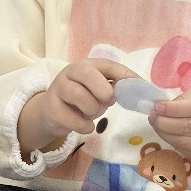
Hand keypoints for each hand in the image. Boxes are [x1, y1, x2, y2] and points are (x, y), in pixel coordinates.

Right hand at [18, 58, 136, 154]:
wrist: (52, 112)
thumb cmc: (81, 100)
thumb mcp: (99, 91)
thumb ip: (115, 88)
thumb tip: (136, 88)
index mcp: (87, 65)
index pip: (109, 65)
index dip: (125, 75)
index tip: (138, 86)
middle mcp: (71, 72)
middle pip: (88, 74)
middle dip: (103, 91)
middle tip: (108, 102)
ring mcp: (59, 88)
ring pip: (79, 95)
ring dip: (92, 109)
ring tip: (92, 113)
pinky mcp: (51, 107)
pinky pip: (72, 118)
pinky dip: (84, 126)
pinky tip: (85, 126)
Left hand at [151, 88, 190, 165]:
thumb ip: (186, 99)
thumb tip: (162, 108)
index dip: (173, 109)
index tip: (157, 107)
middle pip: (189, 127)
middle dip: (165, 122)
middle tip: (153, 117)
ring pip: (186, 142)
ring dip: (165, 134)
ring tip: (156, 125)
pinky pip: (187, 151)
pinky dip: (172, 142)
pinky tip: (166, 134)